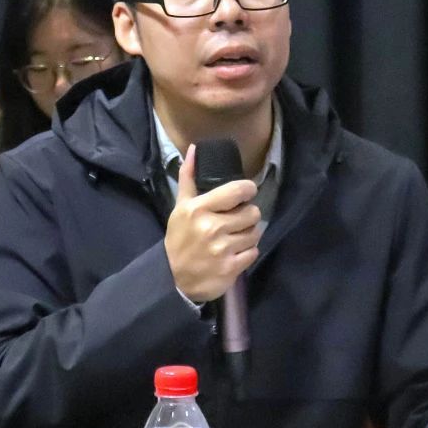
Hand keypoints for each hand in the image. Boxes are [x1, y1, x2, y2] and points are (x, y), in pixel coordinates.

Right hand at [165, 144, 261, 302]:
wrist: (173, 278)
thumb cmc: (179, 239)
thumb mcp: (180, 207)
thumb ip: (189, 178)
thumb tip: (193, 149)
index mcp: (199, 209)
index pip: (237, 191)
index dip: (248, 190)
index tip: (245, 193)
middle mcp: (212, 227)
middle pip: (252, 213)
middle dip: (248, 216)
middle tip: (238, 220)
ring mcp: (222, 249)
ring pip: (255, 233)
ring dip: (249, 234)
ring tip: (236, 236)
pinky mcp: (231, 267)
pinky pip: (253, 252)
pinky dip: (248, 252)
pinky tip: (235, 252)